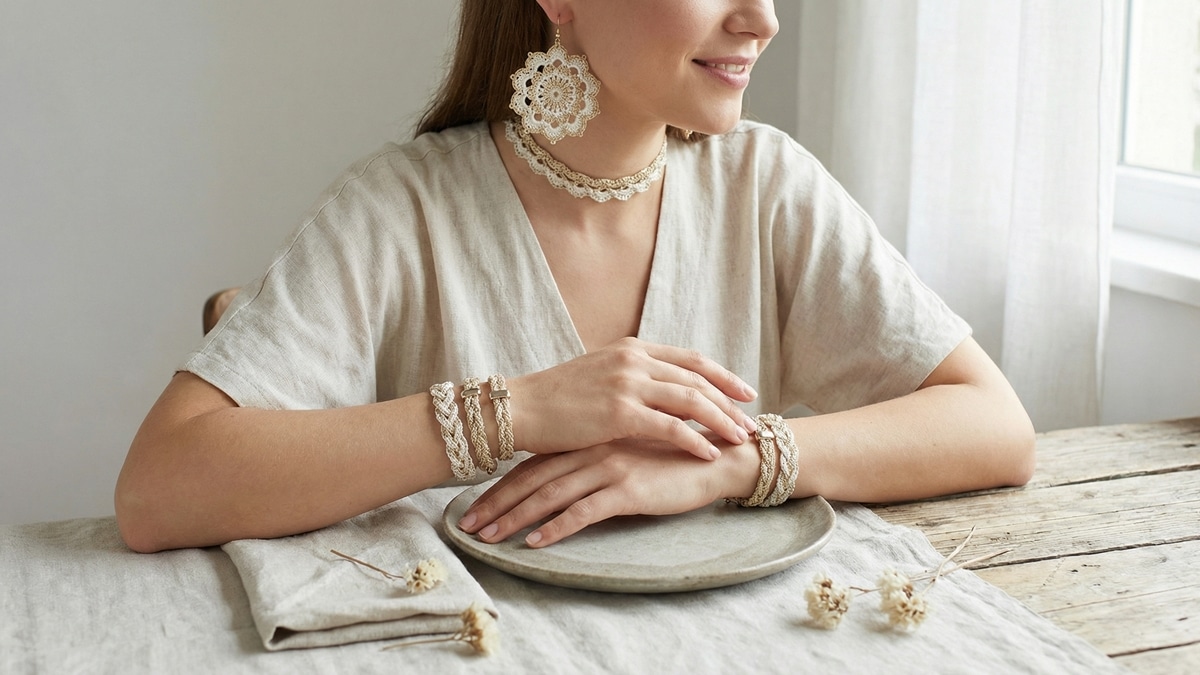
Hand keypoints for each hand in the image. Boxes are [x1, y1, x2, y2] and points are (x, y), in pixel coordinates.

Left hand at [456, 438, 761, 547]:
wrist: (717, 456)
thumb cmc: (673, 456)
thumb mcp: (626, 449)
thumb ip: (596, 456)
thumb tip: (564, 477)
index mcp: (589, 439)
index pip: (534, 462)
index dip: (501, 485)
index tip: (476, 506)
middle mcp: (592, 448)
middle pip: (532, 478)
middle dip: (497, 503)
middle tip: (469, 527)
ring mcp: (608, 466)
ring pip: (550, 494)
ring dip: (515, 518)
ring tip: (490, 538)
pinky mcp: (628, 488)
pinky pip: (583, 511)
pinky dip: (556, 527)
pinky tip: (535, 542)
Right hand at [510, 337, 757, 460]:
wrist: (521, 408)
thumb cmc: (556, 399)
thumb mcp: (599, 375)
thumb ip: (633, 378)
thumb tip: (664, 394)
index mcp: (632, 349)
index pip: (690, 358)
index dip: (722, 375)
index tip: (744, 391)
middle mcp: (634, 360)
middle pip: (698, 377)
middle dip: (730, 400)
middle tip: (752, 420)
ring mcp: (628, 384)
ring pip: (691, 400)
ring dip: (722, 420)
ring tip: (741, 439)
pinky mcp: (620, 413)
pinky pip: (671, 427)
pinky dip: (695, 440)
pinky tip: (709, 453)